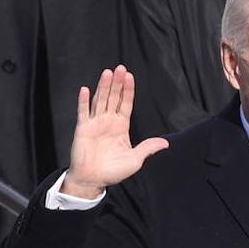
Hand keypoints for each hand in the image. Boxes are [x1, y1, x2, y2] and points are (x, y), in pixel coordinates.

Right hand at [61, 66, 168, 198]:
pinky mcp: (82, 128)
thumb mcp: (135, 159)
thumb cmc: (113, 171)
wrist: (93, 179)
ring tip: (108, 73)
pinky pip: (83, 112)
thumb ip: (148, 148)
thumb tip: (166, 143)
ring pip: (99, 101)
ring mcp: (95, 124)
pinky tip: (86, 89)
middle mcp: (108, 122)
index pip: (126, 104)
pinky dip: (84, 101)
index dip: (128, 91)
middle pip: (113, 98)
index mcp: (121, 127)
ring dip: (103, 87)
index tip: (130, 76)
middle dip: (117, 83)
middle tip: (121, 68)